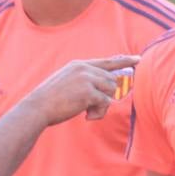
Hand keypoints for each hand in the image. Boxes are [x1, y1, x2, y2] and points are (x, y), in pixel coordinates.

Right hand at [19, 55, 138, 124]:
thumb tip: (106, 87)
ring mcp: (87, 79)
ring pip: (111, 90)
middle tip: (92, 108)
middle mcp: (84, 68)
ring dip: (102, 104)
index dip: (124, 61)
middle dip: (106, 95)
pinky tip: (87, 116)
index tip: (137, 59)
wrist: (37, 108)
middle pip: (111, 80)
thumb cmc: (49, 100)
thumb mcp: (65, 82)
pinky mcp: (88, 92)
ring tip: (87, 112)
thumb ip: (84, 80)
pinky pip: (106, 103)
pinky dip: (99, 112)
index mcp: (78, 65)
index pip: (107, 61)